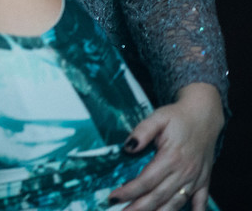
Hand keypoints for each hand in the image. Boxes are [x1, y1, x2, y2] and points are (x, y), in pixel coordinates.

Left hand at [108, 84, 223, 210]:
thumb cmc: (178, 117)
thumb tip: (127, 147)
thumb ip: (142, 131)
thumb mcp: (157, 117)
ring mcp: (195, 178)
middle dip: (139, 208)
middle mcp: (184, 172)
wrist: (204, 116)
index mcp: (171, 157)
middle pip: (159, 196)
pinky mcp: (204, 180)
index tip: (113, 197)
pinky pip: (201, 201)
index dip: (129, 191)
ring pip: (176, 203)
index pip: (146, 181)